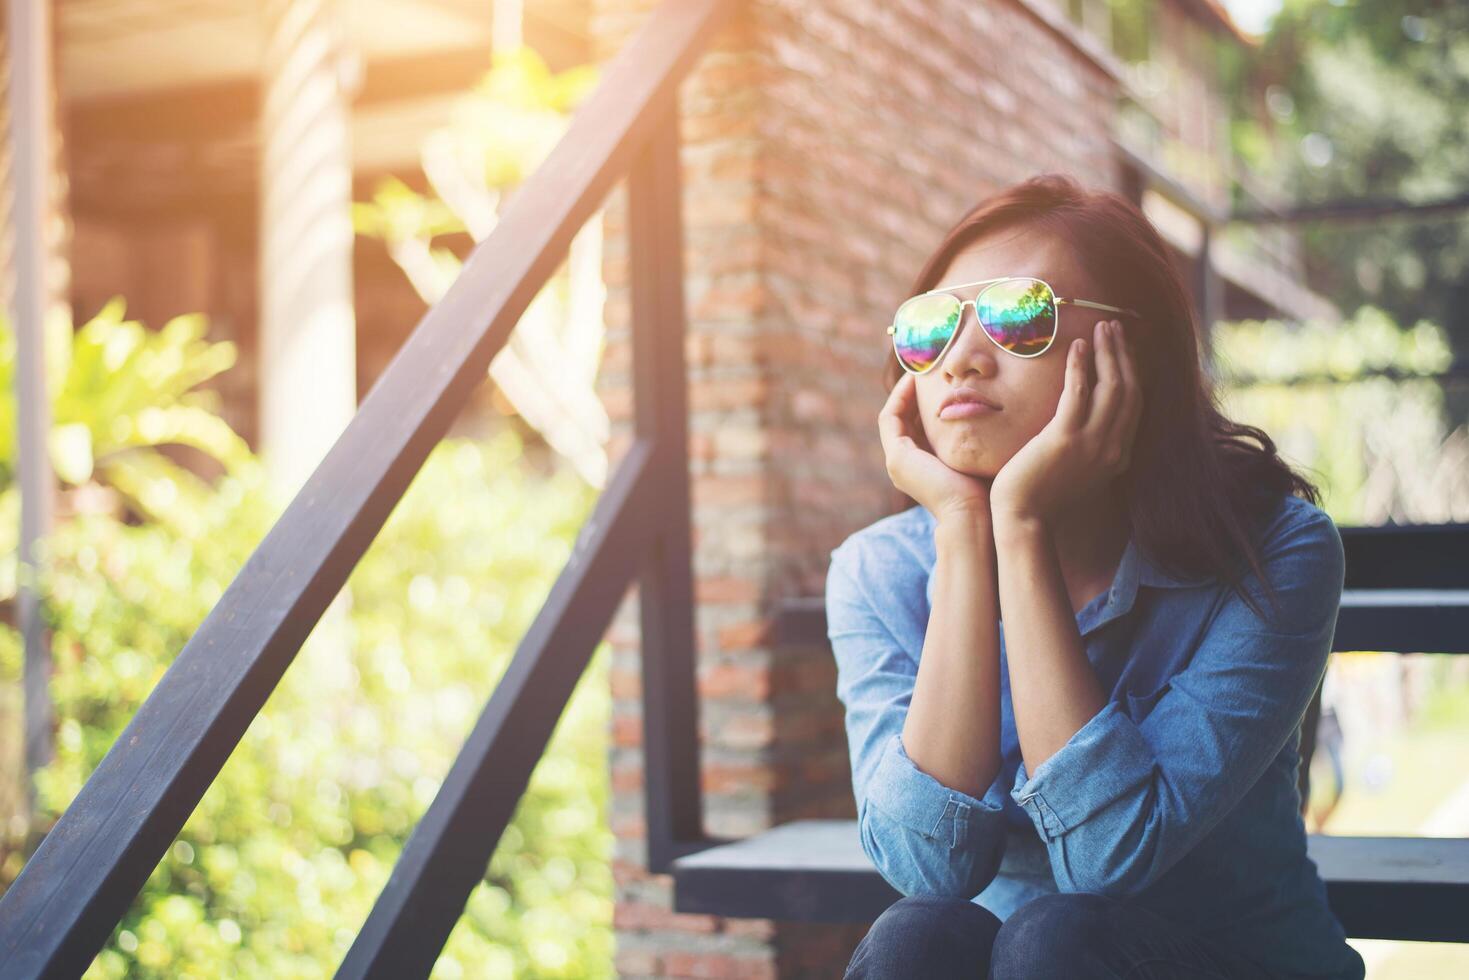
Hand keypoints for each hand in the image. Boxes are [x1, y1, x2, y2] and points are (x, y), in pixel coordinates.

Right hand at [878, 372, 993, 524]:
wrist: (975, 515)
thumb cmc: (988, 491)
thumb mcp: (982, 458)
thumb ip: (982, 440)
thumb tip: (1002, 416)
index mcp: (924, 468)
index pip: (919, 429)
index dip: (926, 403)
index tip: (942, 381)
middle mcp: (906, 466)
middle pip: (905, 421)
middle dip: (915, 395)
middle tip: (930, 369)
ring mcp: (898, 462)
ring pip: (895, 417)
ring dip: (905, 392)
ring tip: (921, 369)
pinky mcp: (896, 457)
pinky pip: (891, 418)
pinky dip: (900, 397)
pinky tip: (916, 380)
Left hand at [990, 318, 1141, 528]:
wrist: (1024, 520)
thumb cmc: (1041, 496)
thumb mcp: (1076, 470)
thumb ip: (1088, 448)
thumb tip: (1085, 423)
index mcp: (1118, 457)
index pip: (1135, 405)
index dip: (1133, 372)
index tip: (1124, 348)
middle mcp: (1113, 449)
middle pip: (1130, 390)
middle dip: (1124, 355)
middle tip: (1116, 328)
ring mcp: (1092, 445)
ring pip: (1112, 387)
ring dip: (1108, 352)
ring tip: (1103, 328)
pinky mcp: (1065, 440)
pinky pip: (1079, 394)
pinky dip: (1080, 366)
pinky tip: (1077, 345)